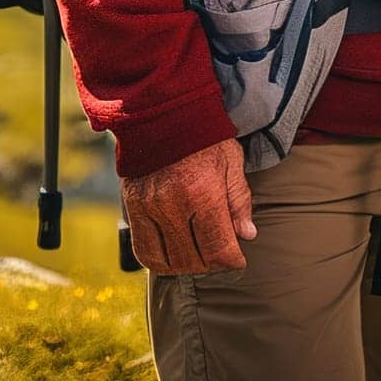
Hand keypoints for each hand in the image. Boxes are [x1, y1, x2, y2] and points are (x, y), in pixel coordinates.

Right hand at [120, 138, 256, 275]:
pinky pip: (143, 250)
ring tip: (199, 257)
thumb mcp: (232, 162)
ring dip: (186, 266)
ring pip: (167, 260)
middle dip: (211, 264)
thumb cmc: (204, 137)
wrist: (164, 113)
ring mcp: (149, 209)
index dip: (231, 261)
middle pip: (193, 259)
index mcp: (203, 192)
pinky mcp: (133, 209)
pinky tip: (174, 255)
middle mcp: (173, 205)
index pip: (218, 247)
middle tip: (220, 257)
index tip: (238, 261)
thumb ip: (239, 200)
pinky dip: (160, 261)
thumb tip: (247, 235)